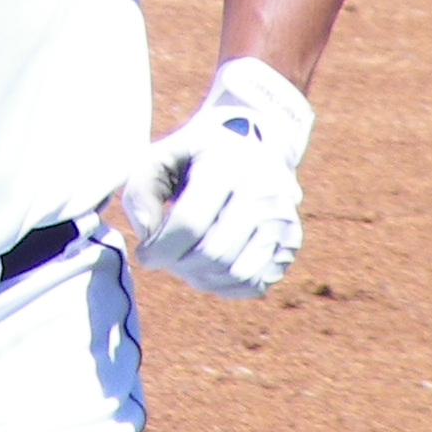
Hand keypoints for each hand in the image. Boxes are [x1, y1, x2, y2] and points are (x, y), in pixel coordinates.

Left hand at [122, 57, 313, 298]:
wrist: (253, 145)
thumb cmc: (195, 157)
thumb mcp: (160, 157)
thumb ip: (140, 191)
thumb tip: (147, 232)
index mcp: (228, 164)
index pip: (190, 224)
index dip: (159, 248)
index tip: (144, 254)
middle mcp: (264, 191)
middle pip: (213, 254)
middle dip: (178, 265)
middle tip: (164, 258)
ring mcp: (283, 218)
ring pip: (236, 274)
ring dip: (201, 279)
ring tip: (184, 262)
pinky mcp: (291, 242)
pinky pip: (254, 284)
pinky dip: (225, 285)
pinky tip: (208, 266)